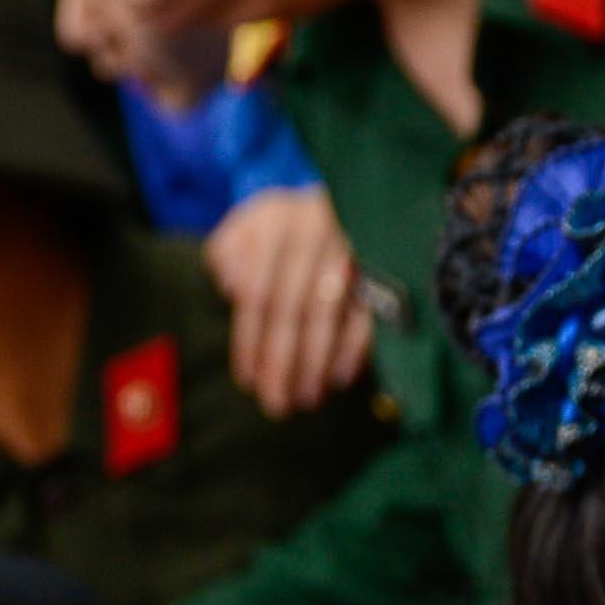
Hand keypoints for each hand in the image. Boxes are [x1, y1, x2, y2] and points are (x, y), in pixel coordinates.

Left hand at [199, 186, 369, 416]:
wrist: (334, 199)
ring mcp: (349, 247)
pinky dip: (355, 347)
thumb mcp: (244, 228)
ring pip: (328, 313)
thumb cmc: (277, 229)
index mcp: (274, 224)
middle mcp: (313, 232)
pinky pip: (367, 311)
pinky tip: (340, 379)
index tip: (247, 381)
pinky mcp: (378, 264)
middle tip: (276, 404)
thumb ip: (227, 252)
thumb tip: (231, 285)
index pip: (257, 292)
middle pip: (291, 308)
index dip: (250, 341)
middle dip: (282, 361)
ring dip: (316, 362)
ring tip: (306, 399)